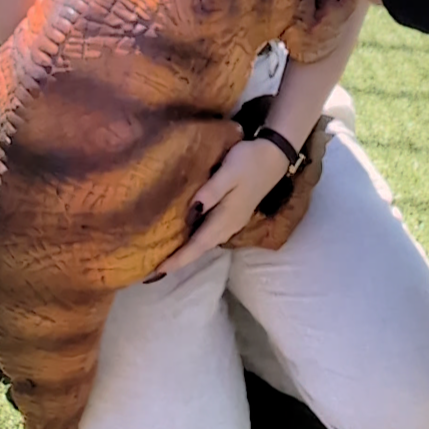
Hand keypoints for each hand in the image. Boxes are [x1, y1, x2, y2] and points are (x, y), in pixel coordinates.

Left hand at [149, 138, 289, 275]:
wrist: (275, 156)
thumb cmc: (249, 161)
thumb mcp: (228, 172)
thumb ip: (211, 191)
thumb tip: (191, 210)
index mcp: (225, 218)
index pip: (197, 246)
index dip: (177, 260)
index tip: (156, 272)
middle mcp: (228, 226)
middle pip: (200, 250)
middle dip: (178, 261)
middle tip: (153, 269)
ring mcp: (233, 222)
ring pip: (205, 244)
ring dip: (187, 252)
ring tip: (166, 255)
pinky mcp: (234, 215)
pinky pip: (210, 234)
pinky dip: (195, 241)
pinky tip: (186, 234)